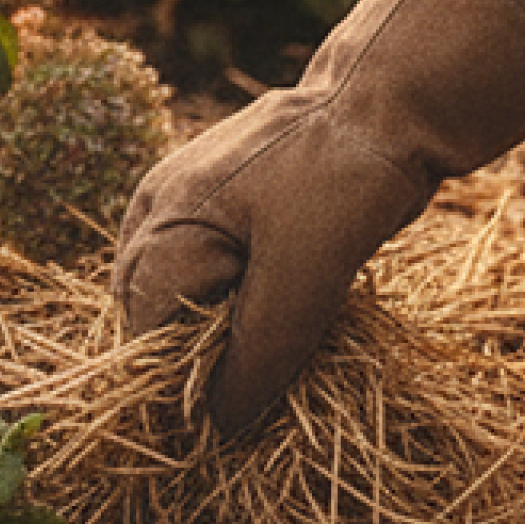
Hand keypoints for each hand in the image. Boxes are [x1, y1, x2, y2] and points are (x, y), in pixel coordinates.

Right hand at [111, 97, 432, 433]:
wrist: (383, 102)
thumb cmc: (342, 180)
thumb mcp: (306, 275)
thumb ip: (260, 349)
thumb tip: (222, 421)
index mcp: (160, 225)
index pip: (141, 331)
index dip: (181, 377)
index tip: (237, 398)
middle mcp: (151, 210)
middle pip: (146, 310)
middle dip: (194, 348)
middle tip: (263, 358)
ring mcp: (174, 197)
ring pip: (171, 287)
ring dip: (212, 319)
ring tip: (274, 319)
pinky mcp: (207, 194)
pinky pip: (196, 261)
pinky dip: (226, 289)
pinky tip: (272, 288)